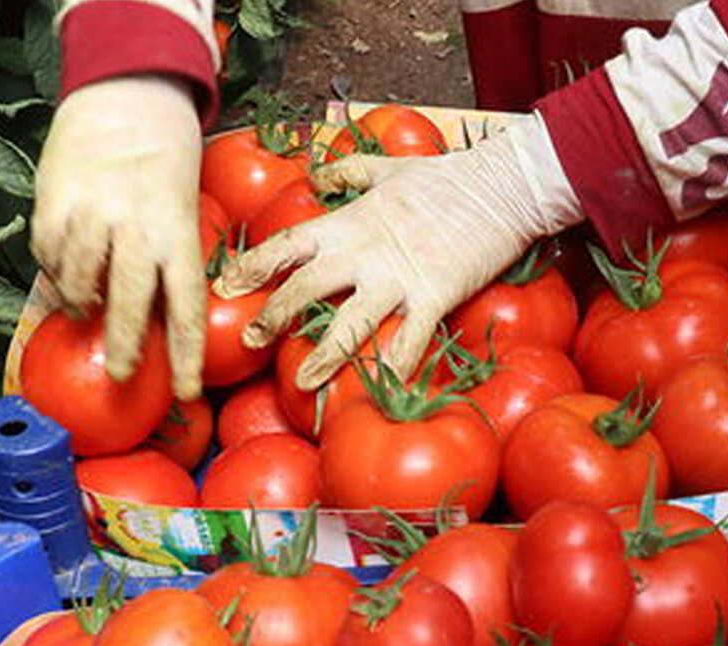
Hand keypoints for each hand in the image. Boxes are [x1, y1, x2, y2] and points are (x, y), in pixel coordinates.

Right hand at [31, 75, 204, 398]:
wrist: (129, 101)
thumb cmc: (165, 172)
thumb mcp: (185, 217)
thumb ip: (173, 265)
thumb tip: (162, 327)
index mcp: (179, 237)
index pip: (188, 309)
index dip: (188, 357)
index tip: (188, 392)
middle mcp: (137, 228)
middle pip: (130, 301)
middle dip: (126, 344)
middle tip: (122, 374)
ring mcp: (94, 213)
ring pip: (82, 280)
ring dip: (82, 305)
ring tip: (85, 314)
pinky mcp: (56, 199)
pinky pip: (50, 254)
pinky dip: (55, 273)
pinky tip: (65, 277)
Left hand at [214, 115, 582, 389]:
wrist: (500, 186)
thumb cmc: (444, 177)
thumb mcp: (386, 167)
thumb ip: (347, 171)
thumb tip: (318, 175)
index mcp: (348, 223)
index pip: (286, 245)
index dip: (251, 267)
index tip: (227, 286)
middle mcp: (363, 253)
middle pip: (304, 288)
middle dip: (272, 317)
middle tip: (248, 342)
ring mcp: (398, 278)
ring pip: (349, 324)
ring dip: (323, 356)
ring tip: (303, 382)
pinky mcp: (433, 298)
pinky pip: (409, 342)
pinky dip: (396, 370)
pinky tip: (382, 395)